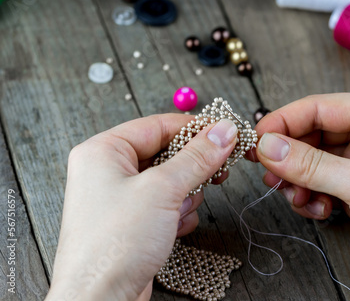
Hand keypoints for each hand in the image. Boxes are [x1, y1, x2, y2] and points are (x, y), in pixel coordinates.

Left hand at [46, 115, 237, 300]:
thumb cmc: (114, 244)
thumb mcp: (162, 189)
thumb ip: (197, 157)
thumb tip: (224, 131)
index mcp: (104, 151)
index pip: (157, 125)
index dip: (194, 128)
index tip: (226, 130)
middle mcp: (109, 171)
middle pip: (166, 153)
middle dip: (191, 167)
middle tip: (219, 169)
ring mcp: (121, 198)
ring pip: (170, 180)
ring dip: (184, 195)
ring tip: (179, 210)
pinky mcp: (133, 222)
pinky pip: (166, 204)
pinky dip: (178, 214)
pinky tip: (174, 228)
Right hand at [252, 93, 349, 299]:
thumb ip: (310, 165)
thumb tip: (268, 146)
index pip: (317, 107)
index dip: (282, 123)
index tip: (255, 142)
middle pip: (312, 135)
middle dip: (290, 158)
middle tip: (271, 177)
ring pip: (314, 161)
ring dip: (300, 181)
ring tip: (298, 200)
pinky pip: (323, 182)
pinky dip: (313, 196)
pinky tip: (318, 211)